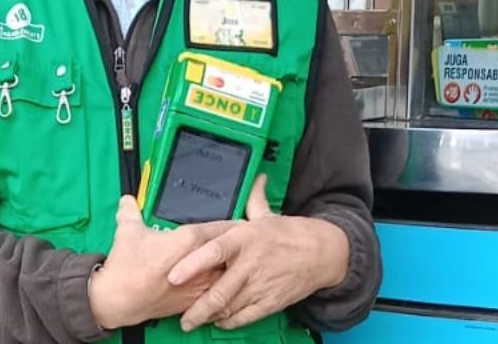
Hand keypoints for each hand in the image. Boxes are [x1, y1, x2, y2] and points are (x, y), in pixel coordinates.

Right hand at [88, 196, 235, 329]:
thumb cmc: (127, 267)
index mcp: (188, 240)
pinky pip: (216, 292)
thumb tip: (129, 200)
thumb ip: (131, 210)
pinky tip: (224, 283)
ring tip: (240, 262)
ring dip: (233, 267)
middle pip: (230, 251)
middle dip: (238, 245)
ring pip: (227, 273)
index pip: (219, 228)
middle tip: (246, 241)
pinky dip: (221, 286)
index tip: (241, 223)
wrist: (120, 300)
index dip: (231, 224)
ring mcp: (198, 284)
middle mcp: (199, 263)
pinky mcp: (193, 300)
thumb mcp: (128, 230)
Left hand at [167, 175, 350, 331]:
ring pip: (230, 308)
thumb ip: (252, 198)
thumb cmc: (290, 233)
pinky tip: (219, 321)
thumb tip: (255, 176)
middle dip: (197, 308)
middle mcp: (251, 263)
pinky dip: (230, 322)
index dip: (192, 265)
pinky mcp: (272, 301)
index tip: (173, 276)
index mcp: (245, 237)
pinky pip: (246, 317)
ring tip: (194, 320)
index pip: (214, 251)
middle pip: (219, 291)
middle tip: (181, 318)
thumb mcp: (266, 215)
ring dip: (210, 316)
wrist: (324, 253)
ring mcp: (261, 285)